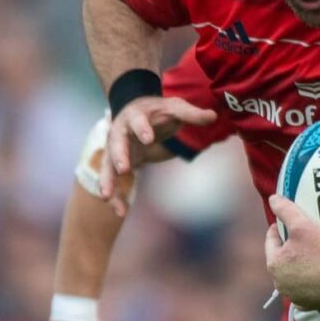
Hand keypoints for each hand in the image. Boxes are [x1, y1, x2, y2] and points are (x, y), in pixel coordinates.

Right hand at [99, 95, 216, 215]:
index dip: (142, 128)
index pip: (136, 120)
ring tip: (107, 197)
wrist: (143, 115)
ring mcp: (116, 150)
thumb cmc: (160, 111)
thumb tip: (213, 116)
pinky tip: (120, 212)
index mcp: (135, 115)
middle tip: (123, 168)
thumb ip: (191, 114)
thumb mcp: (176, 108)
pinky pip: (114, 181)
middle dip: (118, 155)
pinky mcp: (118, 165)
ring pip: (108, 165)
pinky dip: (116, 196)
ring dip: (108, 180)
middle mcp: (120, 132)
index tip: (149, 139)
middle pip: (116, 143)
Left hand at [265, 194, 319, 308]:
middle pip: (281, 259)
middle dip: (288, 248)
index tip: (289, 222)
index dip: (279, 228)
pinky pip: (305, 289)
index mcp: (274, 264)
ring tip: (312, 254)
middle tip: (303, 237)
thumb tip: (273, 198)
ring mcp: (295, 296)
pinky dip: (308, 282)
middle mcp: (280, 283)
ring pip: (292, 275)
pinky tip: (319, 273)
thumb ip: (285, 210)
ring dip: (297, 265)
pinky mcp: (309, 305)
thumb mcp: (304, 225)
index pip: (271, 240)